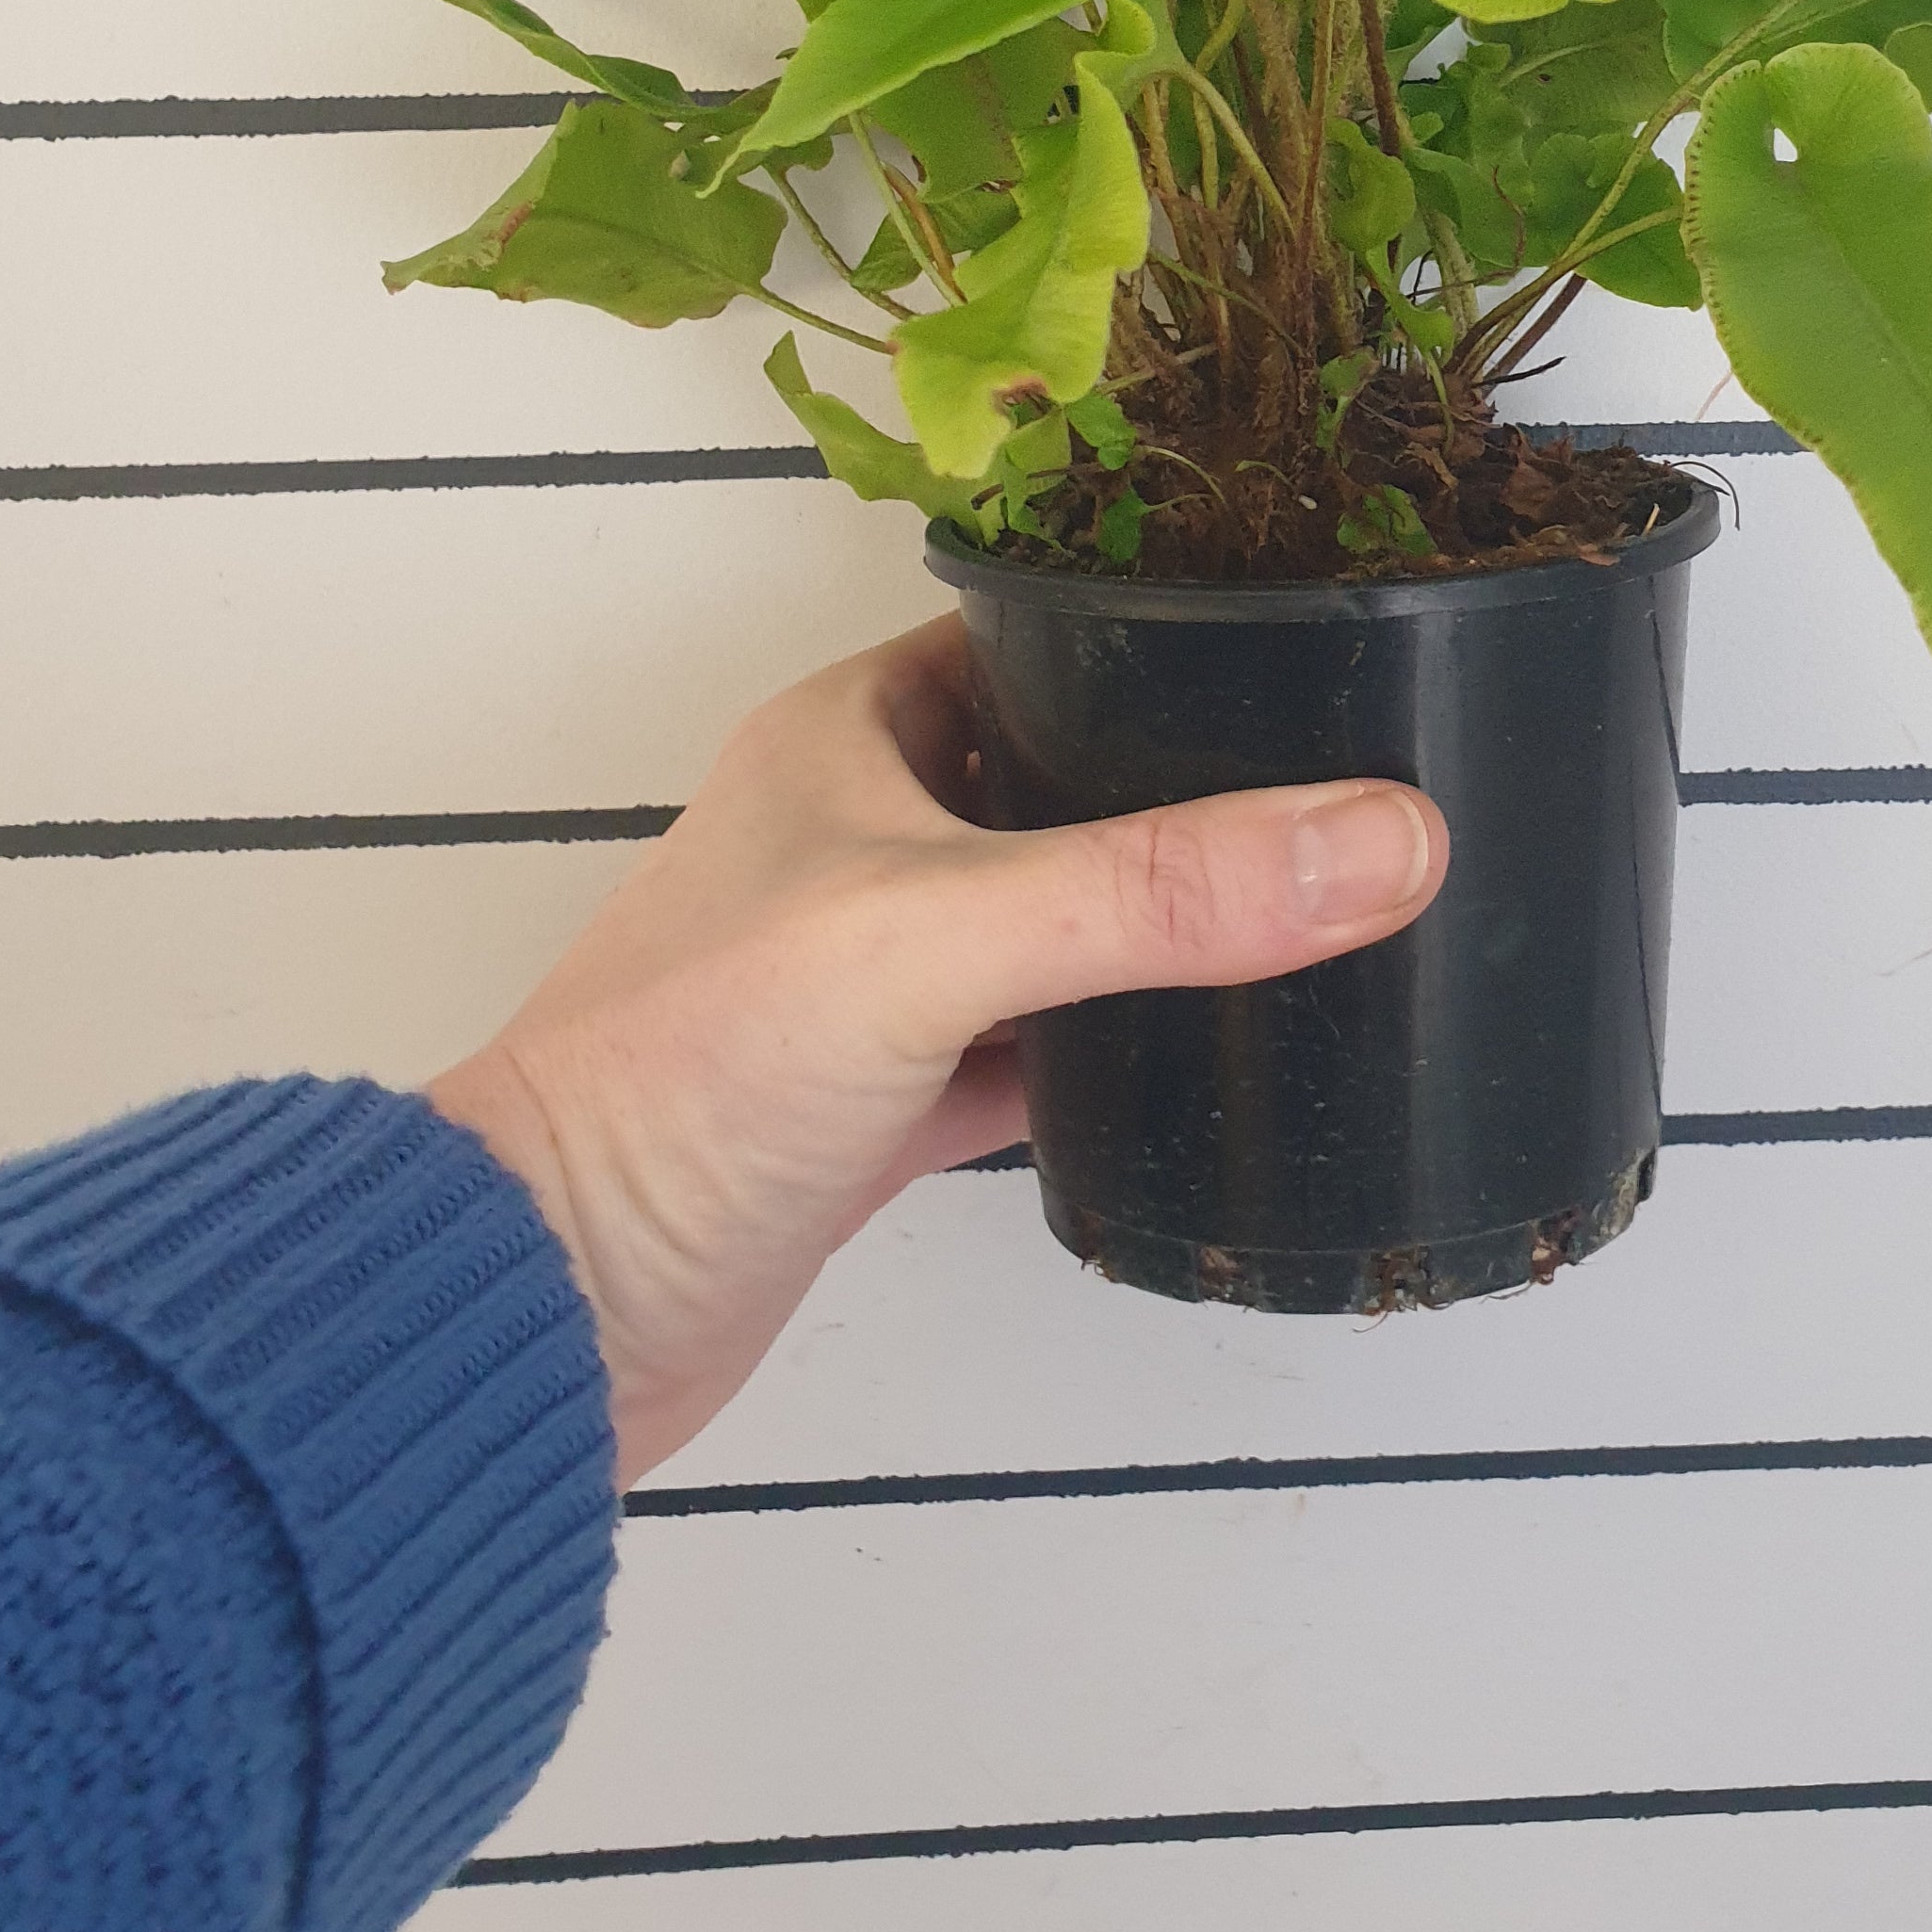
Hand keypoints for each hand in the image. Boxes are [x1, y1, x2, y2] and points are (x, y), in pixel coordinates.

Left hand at [427, 615, 1447, 1487]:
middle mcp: (864, 833)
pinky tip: (1227, 1062)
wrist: (548, 1310)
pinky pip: (1045, 1049)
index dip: (1169, 621)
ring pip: (1065, 917)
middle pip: (1070, 774)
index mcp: (850, 732)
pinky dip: (1126, 1055)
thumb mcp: (939, 937)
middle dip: (1200, 780)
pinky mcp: (889, 1102)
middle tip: (1362, 774)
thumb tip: (1383, 836)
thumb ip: (1160, 888)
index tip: (1321, 623)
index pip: (1039, 630)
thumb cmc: (681, 1076)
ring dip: (1170, 922)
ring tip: (1330, 904)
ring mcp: (877, 975)